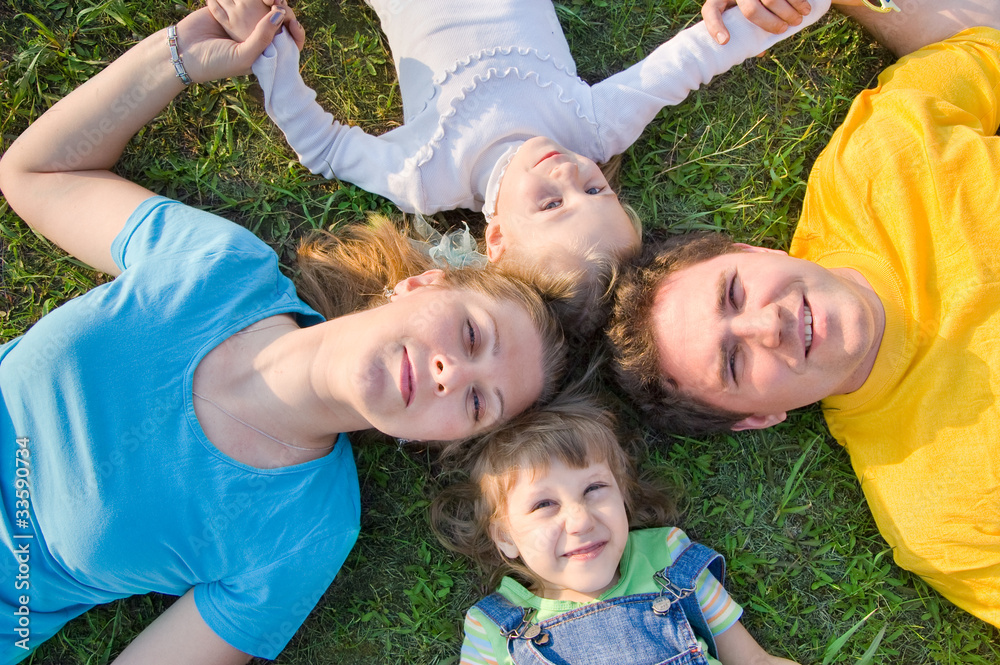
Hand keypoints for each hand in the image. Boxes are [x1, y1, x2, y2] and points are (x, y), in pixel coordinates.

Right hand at [173, 5, 289, 81]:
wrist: (182, 52)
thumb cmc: (215, 62)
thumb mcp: (244, 56)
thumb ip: (263, 37)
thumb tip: (280, 13)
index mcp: (265, 52)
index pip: (288, 41)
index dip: (294, 31)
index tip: (293, 22)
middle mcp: (256, 36)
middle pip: (277, 19)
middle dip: (282, 10)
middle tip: (279, 3)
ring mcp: (243, 22)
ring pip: (262, 6)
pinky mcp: (229, 9)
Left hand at [702, 0, 811, 44]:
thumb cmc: (748, 1)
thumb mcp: (741, 10)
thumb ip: (745, 28)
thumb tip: (760, 52)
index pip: (711, 10)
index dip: (715, 26)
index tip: (725, 41)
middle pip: (751, 10)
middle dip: (770, 23)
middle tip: (783, 30)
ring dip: (788, 12)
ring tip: (798, 20)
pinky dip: (798, 0)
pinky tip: (806, 8)